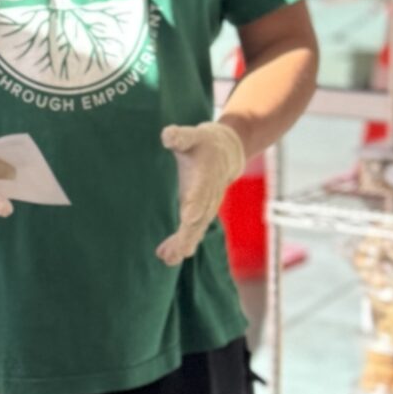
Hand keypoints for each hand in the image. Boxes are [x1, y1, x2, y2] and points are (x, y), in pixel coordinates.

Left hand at [157, 119, 247, 266]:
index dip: (195, 205)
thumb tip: (167, 134)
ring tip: (168, 258)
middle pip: (199, 219)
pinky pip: (193, 232)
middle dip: (188, 235)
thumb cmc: (202, 143)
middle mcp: (208, 197)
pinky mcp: (201, 214)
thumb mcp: (193, 135)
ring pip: (196, 230)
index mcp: (205, 177)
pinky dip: (182, 245)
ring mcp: (206, 208)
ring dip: (183, 245)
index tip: (187, 218)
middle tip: (175, 252)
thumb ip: (181, 136)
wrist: (225, 154)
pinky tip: (168, 257)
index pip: (200, 193)